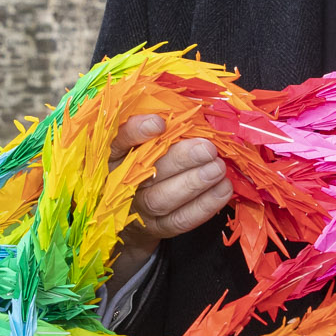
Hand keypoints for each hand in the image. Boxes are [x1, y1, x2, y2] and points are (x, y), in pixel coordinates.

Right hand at [107, 111, 231, 284]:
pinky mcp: (157, 228)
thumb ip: (157, 128)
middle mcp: (120, 184)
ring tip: (218, 168)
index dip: (135, 132)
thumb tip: (192, 107)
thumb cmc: (139, 166)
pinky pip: (180, 220)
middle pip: (145, 171)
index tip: (159, 122)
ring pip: (163, 198)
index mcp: (112, 157)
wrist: (128, 219)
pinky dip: (204, 206)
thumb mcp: (137, 145)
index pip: (117, 142)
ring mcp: (138, 210)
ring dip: (194, 183)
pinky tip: (223, 189)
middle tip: (207, 148)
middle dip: (179, 159)